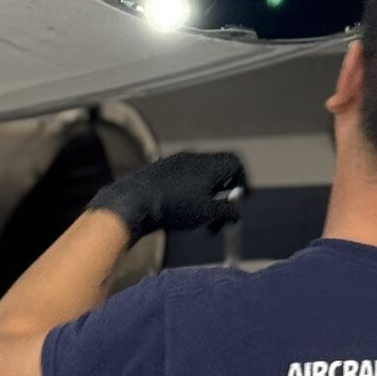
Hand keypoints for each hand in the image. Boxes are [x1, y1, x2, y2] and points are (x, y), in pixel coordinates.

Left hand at [88, 151, 247, 242]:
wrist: (134, 200)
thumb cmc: (176, 206)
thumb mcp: (207, 213)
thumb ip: (227, 212)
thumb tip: (236, 213)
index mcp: (209, 165)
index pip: (235, 163)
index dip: (242, 181)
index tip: (239, 200)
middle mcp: (193, 158)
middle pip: (217, 171)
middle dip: (222, 194)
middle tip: (219, 215)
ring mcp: (174, 162)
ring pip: (198, 176)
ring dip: (204, 195)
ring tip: (199, 217)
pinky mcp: (158, 170)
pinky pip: (182, 179)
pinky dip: (188, 193)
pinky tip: (179, 211)